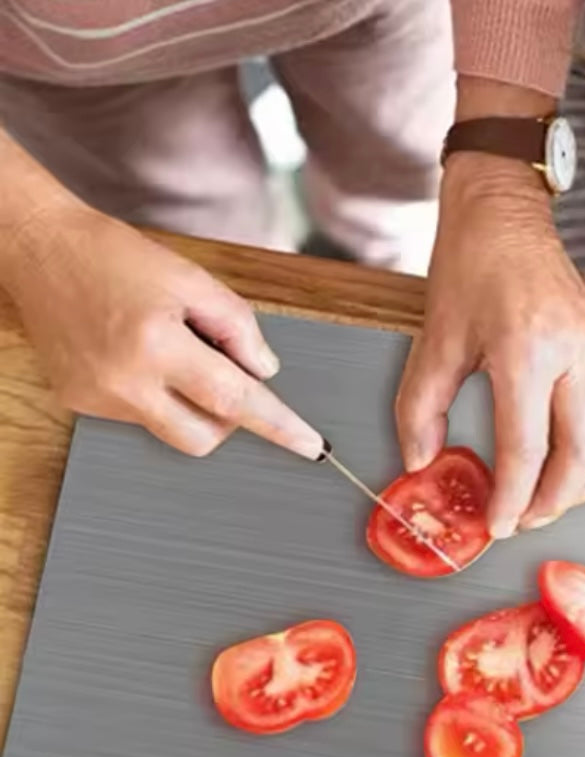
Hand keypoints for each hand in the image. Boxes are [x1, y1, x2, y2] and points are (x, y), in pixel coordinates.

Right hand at [5, 206, 320, 457]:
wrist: (40, 249)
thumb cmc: (112, 256)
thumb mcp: (190, 278)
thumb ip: (238, 326)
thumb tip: (264, 372)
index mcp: (155, 344)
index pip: (233, 399)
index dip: (277, 426)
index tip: (310, 445)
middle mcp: (124, 380)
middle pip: (204, 437)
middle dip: (226, 416)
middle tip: (217, 370)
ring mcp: (98, 397)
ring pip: (172, 430)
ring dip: (187, 401)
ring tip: (165, 349)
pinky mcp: (80, 403)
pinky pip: (139, 417)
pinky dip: (153, 394)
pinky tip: (134, 355)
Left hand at [396, 156, 584, 537]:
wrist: (502, 209)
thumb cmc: (470, 265)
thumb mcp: (434, 340)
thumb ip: (420, 408)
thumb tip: (419, 462)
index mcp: (526, 352)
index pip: (525, 449)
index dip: (512, 497)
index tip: (499, 522)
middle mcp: (575, 350)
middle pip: (582, 451)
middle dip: (556, 498)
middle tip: (529, 516)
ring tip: (568, 494)